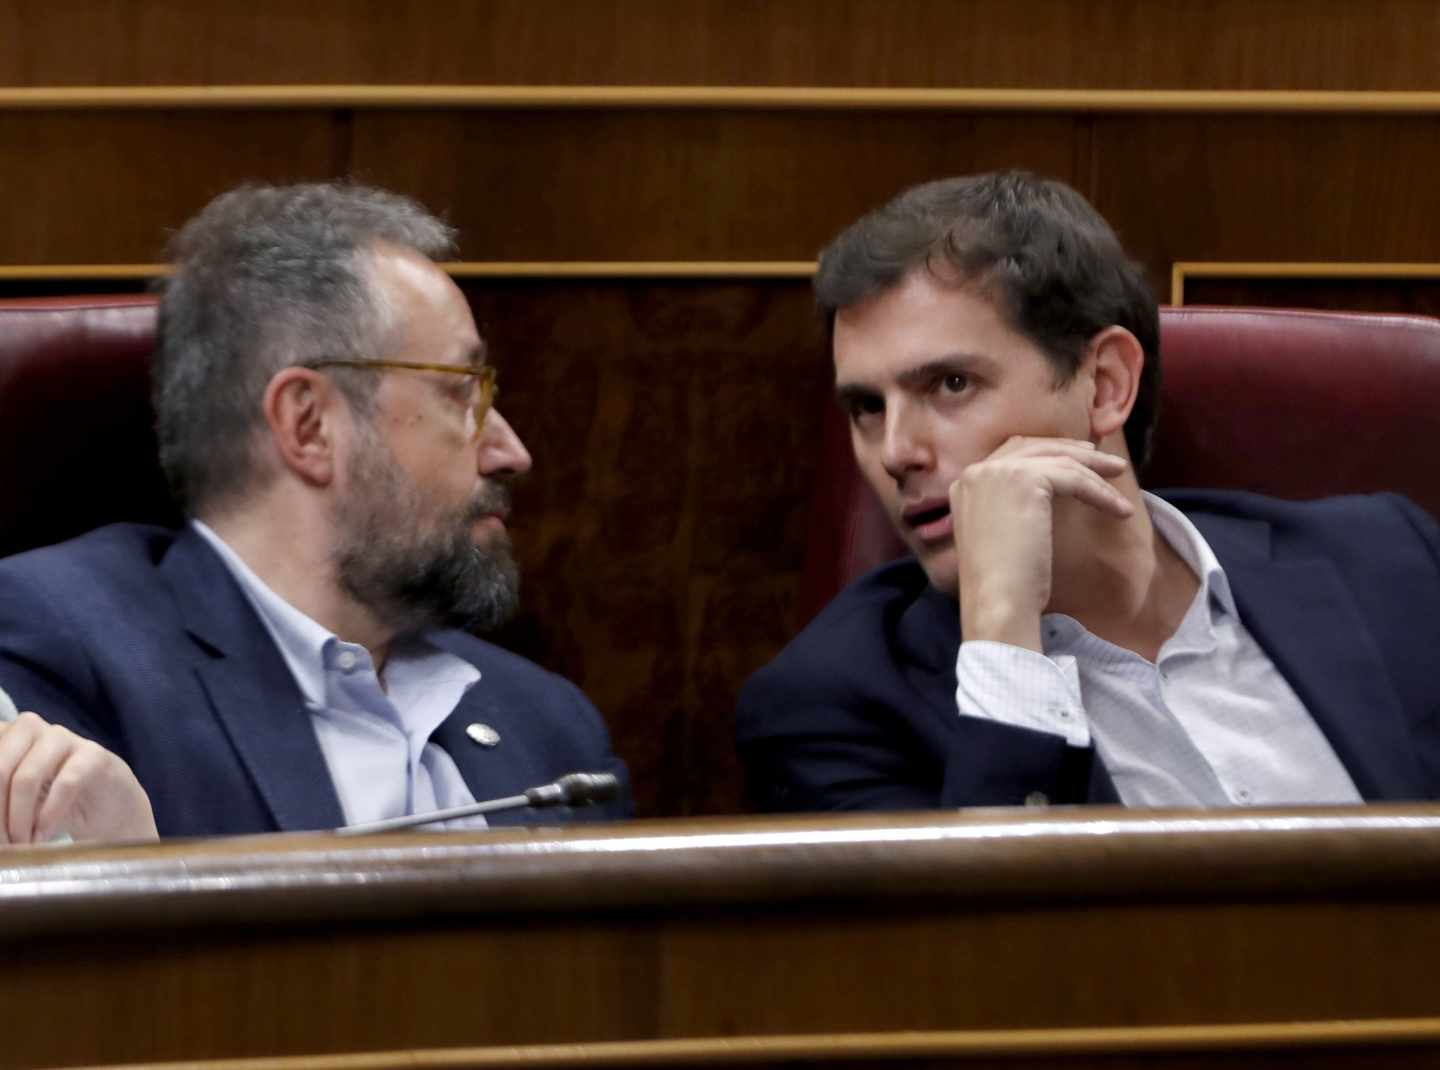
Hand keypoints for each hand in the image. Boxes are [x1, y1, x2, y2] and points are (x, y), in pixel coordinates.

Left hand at [0, 712, 157, 845]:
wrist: (110, 811)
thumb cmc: (51, 807)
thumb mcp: (12, 807)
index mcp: (3, 736)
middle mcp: (28, 728)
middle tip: (4, 845)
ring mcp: (62, 737)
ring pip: (26, 778)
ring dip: (20, 820)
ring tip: (24, 844)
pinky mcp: (93, 754)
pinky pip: (65, 784)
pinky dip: (50, 815)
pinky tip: (45, 833)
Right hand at [950, 436, 1132, 651]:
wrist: (997, 601)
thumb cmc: (1002, 583)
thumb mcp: (1001, 535)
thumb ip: (1010, 507)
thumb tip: (1046, 493)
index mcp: (965, 483)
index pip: (1012, 453)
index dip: (1047, 452)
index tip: (1077, 459)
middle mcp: (977, 471)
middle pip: (1035, 447)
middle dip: (1073, 451)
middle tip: (1105, 462)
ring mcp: (998, 471)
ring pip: (1058, 460)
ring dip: (1095, 471)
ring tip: (1120, 480)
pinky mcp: (1025, 479)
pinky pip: (1073, 478)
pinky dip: (1101, 492)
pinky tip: (1120, 509)